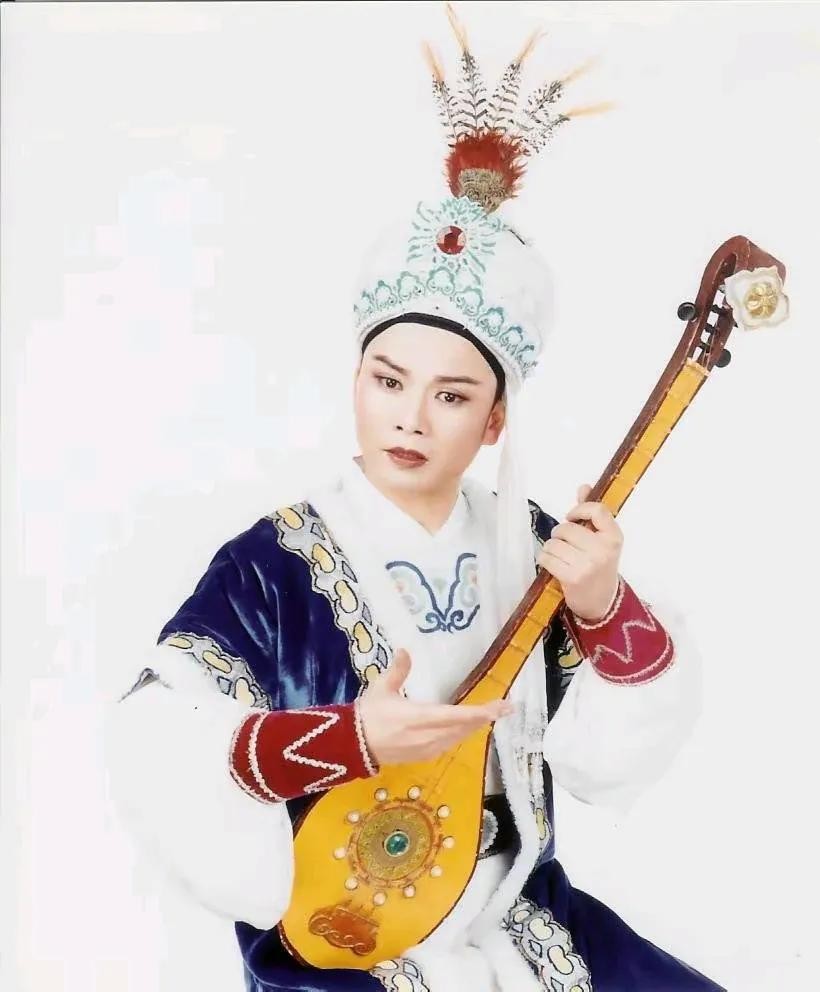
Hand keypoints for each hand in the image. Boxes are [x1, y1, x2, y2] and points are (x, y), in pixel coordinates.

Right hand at [358, 648, 512, 766]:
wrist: (352, 745)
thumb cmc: (368, 714)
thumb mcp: (381, 688)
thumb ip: (397, 670)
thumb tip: (405, 649)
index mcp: (420, 718)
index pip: (459, 716)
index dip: (482, 712)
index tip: (502, 706)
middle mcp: (429, 736)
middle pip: (465, 727)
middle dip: (486, 716)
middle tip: (506, 707)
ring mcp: (427, 749)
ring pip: (460, 737)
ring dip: (476, 725)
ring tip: (491, 714)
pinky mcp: (424, 756)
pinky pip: (450, 743)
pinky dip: (463, 733)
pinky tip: (467, 727)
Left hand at [537, 483, 622, 621]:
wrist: (602, 602)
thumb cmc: (600, 566)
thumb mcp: (602, 540)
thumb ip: (592, 514)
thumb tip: (584, 487)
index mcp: (614, 537)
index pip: (597, 510)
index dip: (579, 509)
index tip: (572, 516)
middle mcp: (603, 549)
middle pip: (567, 528)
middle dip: (561, 534)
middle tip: (566, 545)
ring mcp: (588, 564)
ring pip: (554, 543)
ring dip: (551, 548)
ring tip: (561, 556)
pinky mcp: (572, 577)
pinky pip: (546, 558)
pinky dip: (545, 559)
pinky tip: (554, 564)